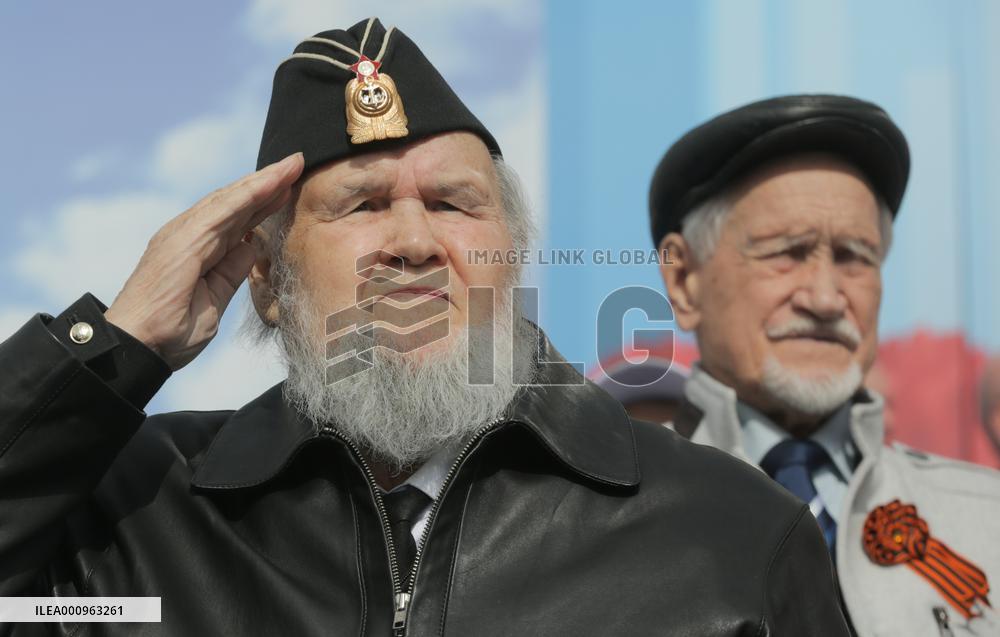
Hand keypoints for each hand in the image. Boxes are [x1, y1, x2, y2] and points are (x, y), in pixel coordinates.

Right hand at [104, 153, 303, 370]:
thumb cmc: (171, 331)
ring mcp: (182, 234)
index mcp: (195, 248)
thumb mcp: (215, 298)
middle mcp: (187, 234)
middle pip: (234, 202)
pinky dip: (248, 195)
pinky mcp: (183, 240)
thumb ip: (231, 271)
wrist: (138, 347)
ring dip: (263, 181)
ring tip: (291, 165)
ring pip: (230, 199)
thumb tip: (250, 247)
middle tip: (297, 164)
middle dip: (267, 183)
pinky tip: (270, 182)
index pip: (235, 217)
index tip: (290, 187)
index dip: (263, 201)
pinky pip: (222, 211)